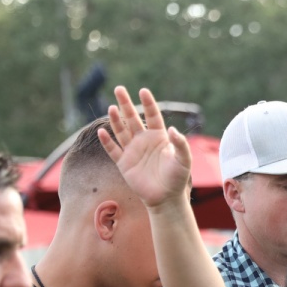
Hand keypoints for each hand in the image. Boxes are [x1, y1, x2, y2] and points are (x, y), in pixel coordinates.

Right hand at [97, 86, 192, 208]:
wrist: (166, 198)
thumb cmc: (177, 178)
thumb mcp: (184, 160)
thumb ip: (180, 144)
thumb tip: (172, 130)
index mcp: (159, 137)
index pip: (152, 115)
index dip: (148, 104)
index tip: (143, 91)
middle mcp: (144, 141)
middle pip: (133, 118)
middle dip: (126, 104)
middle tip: (119, 89)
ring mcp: (133, 151)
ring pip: (121, 131)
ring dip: (115, 120)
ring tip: (111, 107)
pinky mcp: (124, 163)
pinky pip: (113, 150)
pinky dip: (107, 142)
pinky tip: (102, 132)